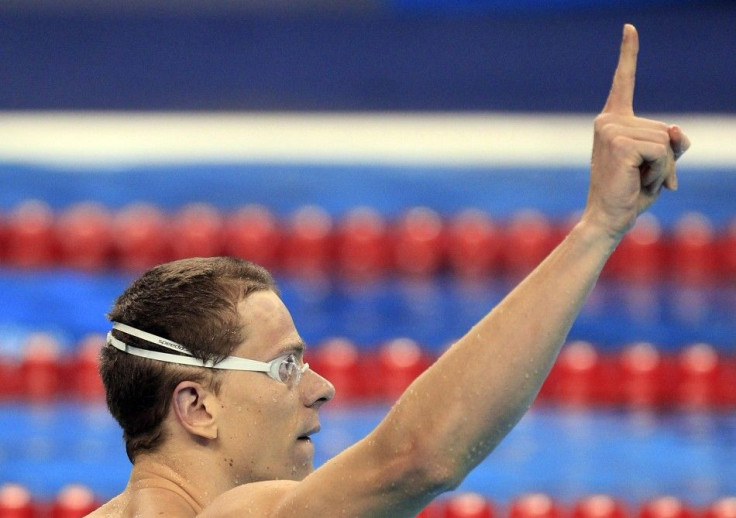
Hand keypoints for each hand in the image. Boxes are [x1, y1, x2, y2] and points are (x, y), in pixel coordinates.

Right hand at [584, 24, 689, 238]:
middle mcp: (608, 121)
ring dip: (663, 168)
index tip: (630, 27)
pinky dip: (661, 172)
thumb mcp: (658, 165)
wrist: (607, 219)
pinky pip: (662, 151)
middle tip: (644, 180)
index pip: (622, 82)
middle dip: (666, 159)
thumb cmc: (629, 194)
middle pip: (664, 128)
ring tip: (640, 182)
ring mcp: (611, 130)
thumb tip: (676, 130)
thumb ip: (672, 144)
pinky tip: (641, 183)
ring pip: (666, 141)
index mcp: (612, 121)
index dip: (628, 54)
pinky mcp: (619, 142)